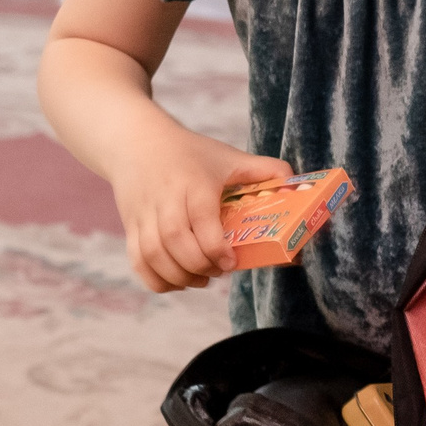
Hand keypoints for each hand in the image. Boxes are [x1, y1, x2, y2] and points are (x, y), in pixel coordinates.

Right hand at [112, 131, 292, 291]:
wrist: (136, 142)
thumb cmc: (188, 153)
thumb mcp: (226, 156)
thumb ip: (263, 169)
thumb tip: (295, 184)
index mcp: (193, 183)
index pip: (201, 221)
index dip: (215, 248)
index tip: (231, 261)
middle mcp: (165, 199)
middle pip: (175, 242)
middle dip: (199, 266)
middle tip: (218, 271)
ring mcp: (144, 214)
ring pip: (154, 255)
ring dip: (179, 276)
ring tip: (200, 280)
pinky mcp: (130, 226)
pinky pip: (138, 261)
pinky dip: (155, 280)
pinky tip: (175, 282)